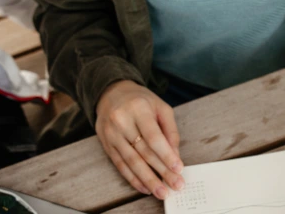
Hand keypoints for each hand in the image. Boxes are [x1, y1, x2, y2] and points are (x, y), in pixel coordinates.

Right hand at [95, 80, 183, 199]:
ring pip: (131, 161)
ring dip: (148, 179)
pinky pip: (120, 165)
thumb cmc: (140, 100)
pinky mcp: (106, 144)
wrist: (111, 93)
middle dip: (161, 171)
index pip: (153, 136)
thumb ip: (170, 130)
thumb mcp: (160, 106)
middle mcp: (122, 121)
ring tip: (161, 191)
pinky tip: (144, 186)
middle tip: (175, 185)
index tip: (178, 169)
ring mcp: (111, 133)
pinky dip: (133, 178)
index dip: (166, 155)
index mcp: (138, 108)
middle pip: (143, 151)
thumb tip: (175, 155)